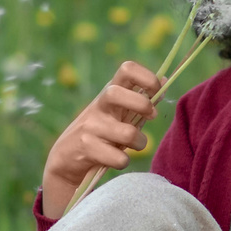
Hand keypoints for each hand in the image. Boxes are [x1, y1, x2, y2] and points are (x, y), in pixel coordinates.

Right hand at [41, 60, 161, 214]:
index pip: (126, 69)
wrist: (66, 159)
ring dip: (140, 142)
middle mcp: (99, 106)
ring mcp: (90, 126)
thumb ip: (140, 99)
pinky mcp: (86, 148)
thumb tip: (165, 79)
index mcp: (110, 93)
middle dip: (142, 104)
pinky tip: (117, 159)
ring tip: (135, 145)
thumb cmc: (102, 133)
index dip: (147, 77)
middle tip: (151, 116)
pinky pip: (118, 158)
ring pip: (127, 133)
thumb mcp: (119, 113)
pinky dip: (124, 161)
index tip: (157, 92)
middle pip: (116, 92)